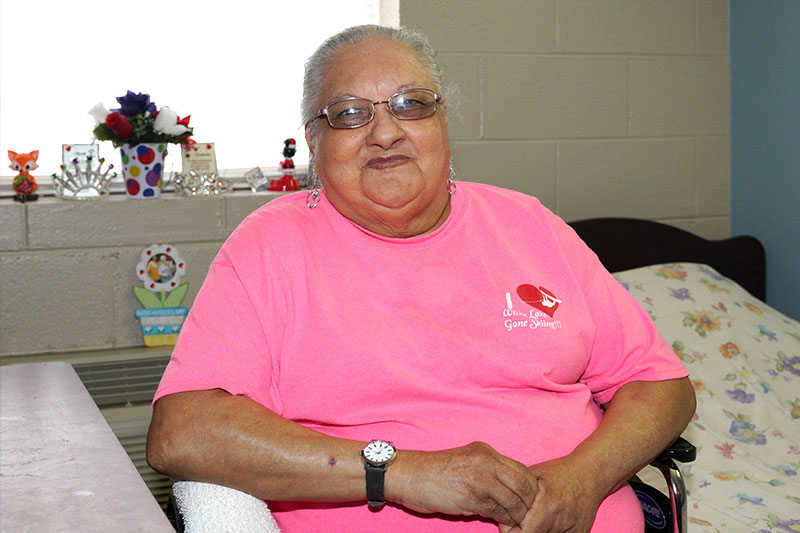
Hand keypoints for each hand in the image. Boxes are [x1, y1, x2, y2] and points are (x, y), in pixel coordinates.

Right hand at [389, 441, 537, 527]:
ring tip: (519, 523)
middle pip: (523, 483)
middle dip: (530, 502)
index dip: (530, 487)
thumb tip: (507, 490)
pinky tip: (504, 525)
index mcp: (485, 452)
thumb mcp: (465, 461)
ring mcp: (480, 479)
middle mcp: (486, 462)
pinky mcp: (471, 497)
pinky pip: (498, 511)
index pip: (521, 469)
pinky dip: (505, 520)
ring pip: (514, 499)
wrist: (409, 475)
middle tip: (529, 514)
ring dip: (520, 515)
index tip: (529, 500)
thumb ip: (487, 471)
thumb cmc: (434, 472)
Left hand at [497, 457, 602, 532]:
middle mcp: (561, 522)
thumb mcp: (534, 476)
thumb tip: (501, 510)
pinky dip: (549, 532)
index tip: (508, 520)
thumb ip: (516, 493)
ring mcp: (572, 531)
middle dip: (521, 531)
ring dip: (535, 531)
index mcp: (547, 506)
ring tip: (536, 517)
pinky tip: (550, 520)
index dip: (510, 529)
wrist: (591, 474)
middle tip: (520, 520)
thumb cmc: (559, 472)